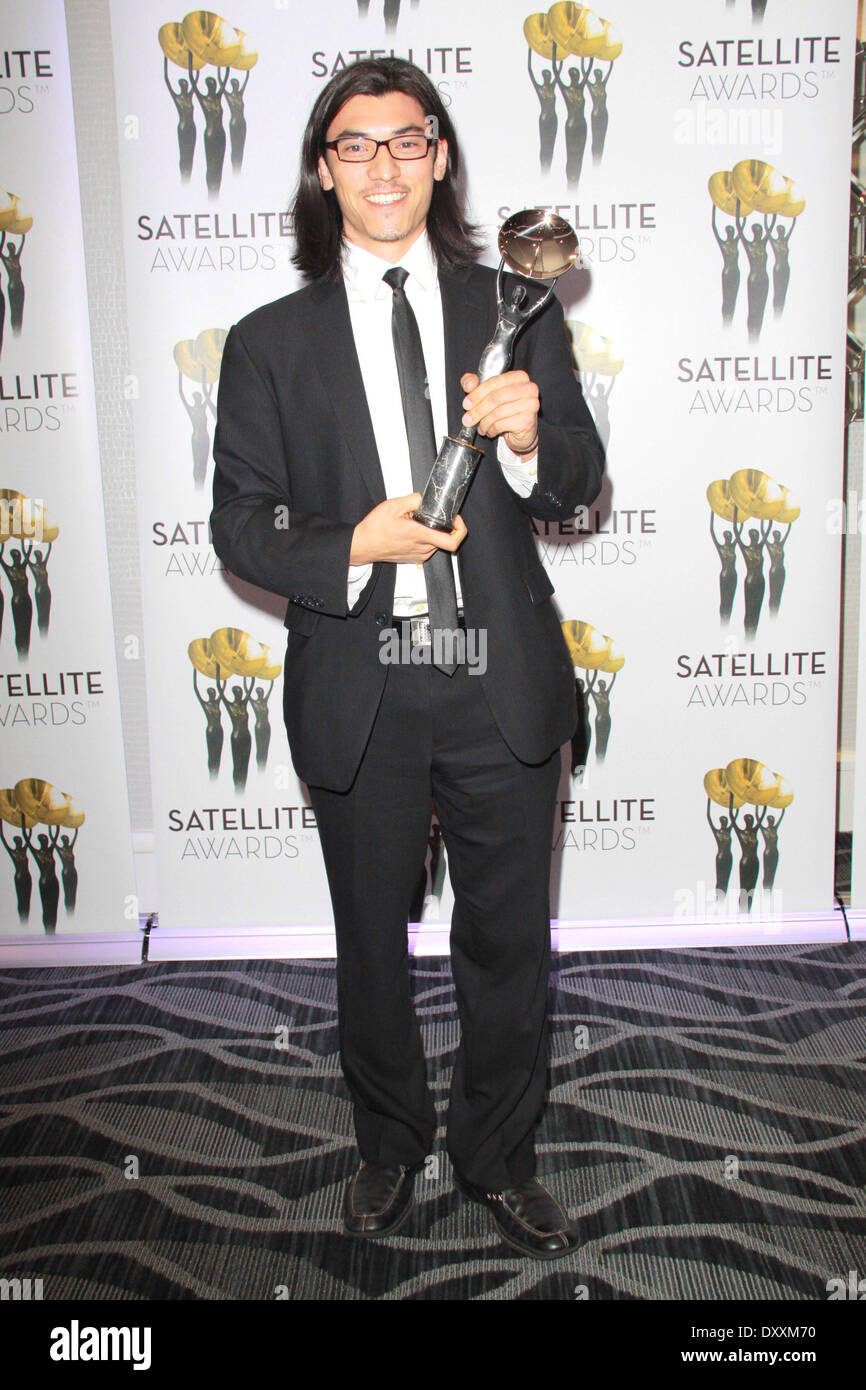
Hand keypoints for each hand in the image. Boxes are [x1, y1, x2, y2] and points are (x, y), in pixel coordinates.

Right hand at [350, 493, 466, 565]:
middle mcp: (423, 548)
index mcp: (419, 535)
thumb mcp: (393, 505)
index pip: (453, 541)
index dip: (460, 529)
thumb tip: (423, 499)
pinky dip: (425, 538)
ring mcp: (420, 555)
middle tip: (432, 515)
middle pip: (445, 538)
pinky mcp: (415, 558)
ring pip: (437, 542)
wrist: (363, 545)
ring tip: (416, 523)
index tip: (456, 519)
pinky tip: (411, 531)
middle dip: (442, 525)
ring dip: (432, 531)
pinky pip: (428, 547)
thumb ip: (413, 499)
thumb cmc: (375, 529)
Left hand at [461, 370, 538, 454]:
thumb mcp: (489, 394)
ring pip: (497, 412)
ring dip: (484, 422)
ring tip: (481, 427)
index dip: (477, 394)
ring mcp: (531, 404)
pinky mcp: (528, 420)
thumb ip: (476, 384)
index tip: (466, 404)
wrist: (522, 432)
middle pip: (495, 398)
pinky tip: (490, 431)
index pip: (494, 382)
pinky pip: (502, 424)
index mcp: (519, 377)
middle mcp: (528, 388)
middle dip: (478, 410)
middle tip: (468, 419)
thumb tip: (469, 384)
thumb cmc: (507, 410)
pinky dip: (492, 430)